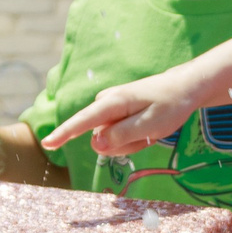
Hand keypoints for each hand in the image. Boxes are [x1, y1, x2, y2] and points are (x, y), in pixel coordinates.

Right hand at [37, 57, 214, 156]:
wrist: (185, 87)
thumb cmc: (170, 105)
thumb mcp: (150, 126)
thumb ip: (122, 136)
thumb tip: (94, 143)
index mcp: (113, 103)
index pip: (82, 122)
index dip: (64, 133)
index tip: (47, 144)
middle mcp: (106, 102)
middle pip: (103, 139)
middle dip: (125, 145)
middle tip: (150, 134)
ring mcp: (111, 107)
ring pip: (111, 140)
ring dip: (132, 142)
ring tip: (151, 129)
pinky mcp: (116, 112)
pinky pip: (119, 135)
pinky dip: (135, 137)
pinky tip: (149, 127)